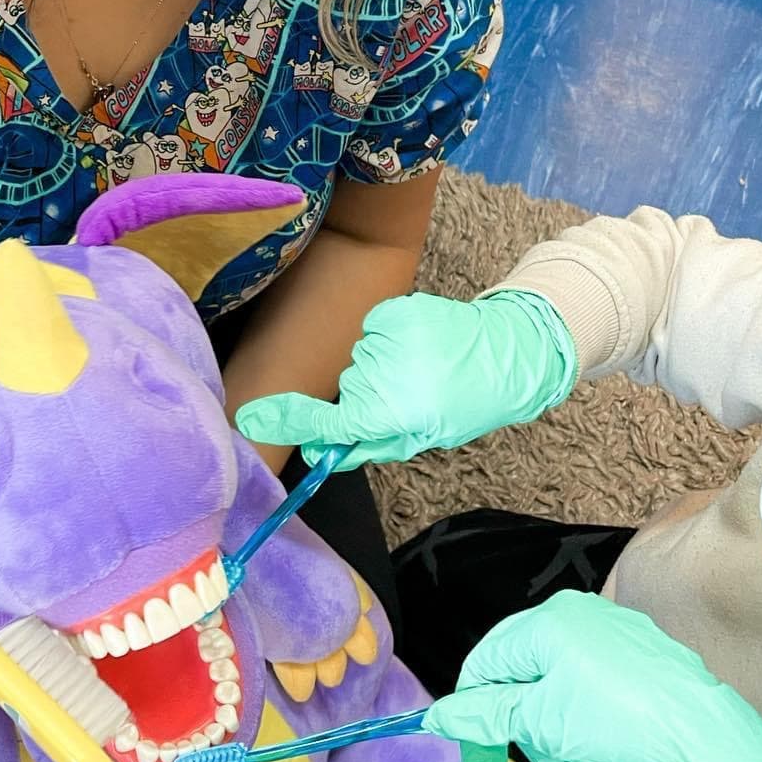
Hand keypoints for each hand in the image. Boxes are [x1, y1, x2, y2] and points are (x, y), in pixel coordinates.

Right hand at [235, 289, 576, 472]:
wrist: (510, 351)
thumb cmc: (466, 403)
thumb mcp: (424, 437)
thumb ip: (370, 442)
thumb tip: (320, 451)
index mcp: (396, 411)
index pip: (331, 421)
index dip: (288, 421)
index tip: (252, 418)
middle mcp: (388, 373)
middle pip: (348, 388)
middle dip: (368, 396)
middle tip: (409, 397)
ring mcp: (392, 336)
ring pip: (360, 359)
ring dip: (382, 367)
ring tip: (422, 369)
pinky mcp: (397, 310)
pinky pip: (372, 330)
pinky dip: (389, 339)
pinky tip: (419, 345)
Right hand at [425, 592, 761, 761]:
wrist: (710, 742)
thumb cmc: (619, 723)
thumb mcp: (541, 723)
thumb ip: (487, 715)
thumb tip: (438, 715)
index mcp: (548, 622)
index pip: (486, 661)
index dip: (476, 711)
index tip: (481, 757)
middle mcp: (579, 618)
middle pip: (527, 682)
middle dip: (533, 739)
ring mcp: (616, 639)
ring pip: (563, 697)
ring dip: (564, 747)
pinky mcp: (646, 663)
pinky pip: (598, 696)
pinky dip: (593, 734)